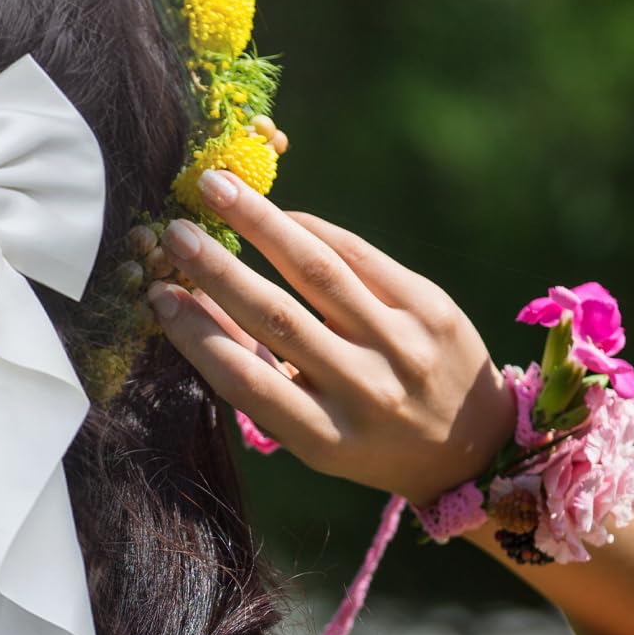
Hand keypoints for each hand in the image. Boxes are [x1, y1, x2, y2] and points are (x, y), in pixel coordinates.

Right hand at [145, 169, 514, 507]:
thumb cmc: (368, 441)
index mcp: (327, 437)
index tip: (158, 296)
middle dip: (219, 271)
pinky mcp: (431, 308)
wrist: (475, 447)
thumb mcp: (312, 433)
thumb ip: (260, 377)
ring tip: (215, 188)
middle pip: (278, 319)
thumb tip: (192, 305)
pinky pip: (359, 256)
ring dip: (259, 224)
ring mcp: (403, 346)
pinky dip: (311, 230)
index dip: (196, 335)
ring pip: (318, 273)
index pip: (247, 380)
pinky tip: (276, 214)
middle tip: (175, 233)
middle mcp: (367, 392)